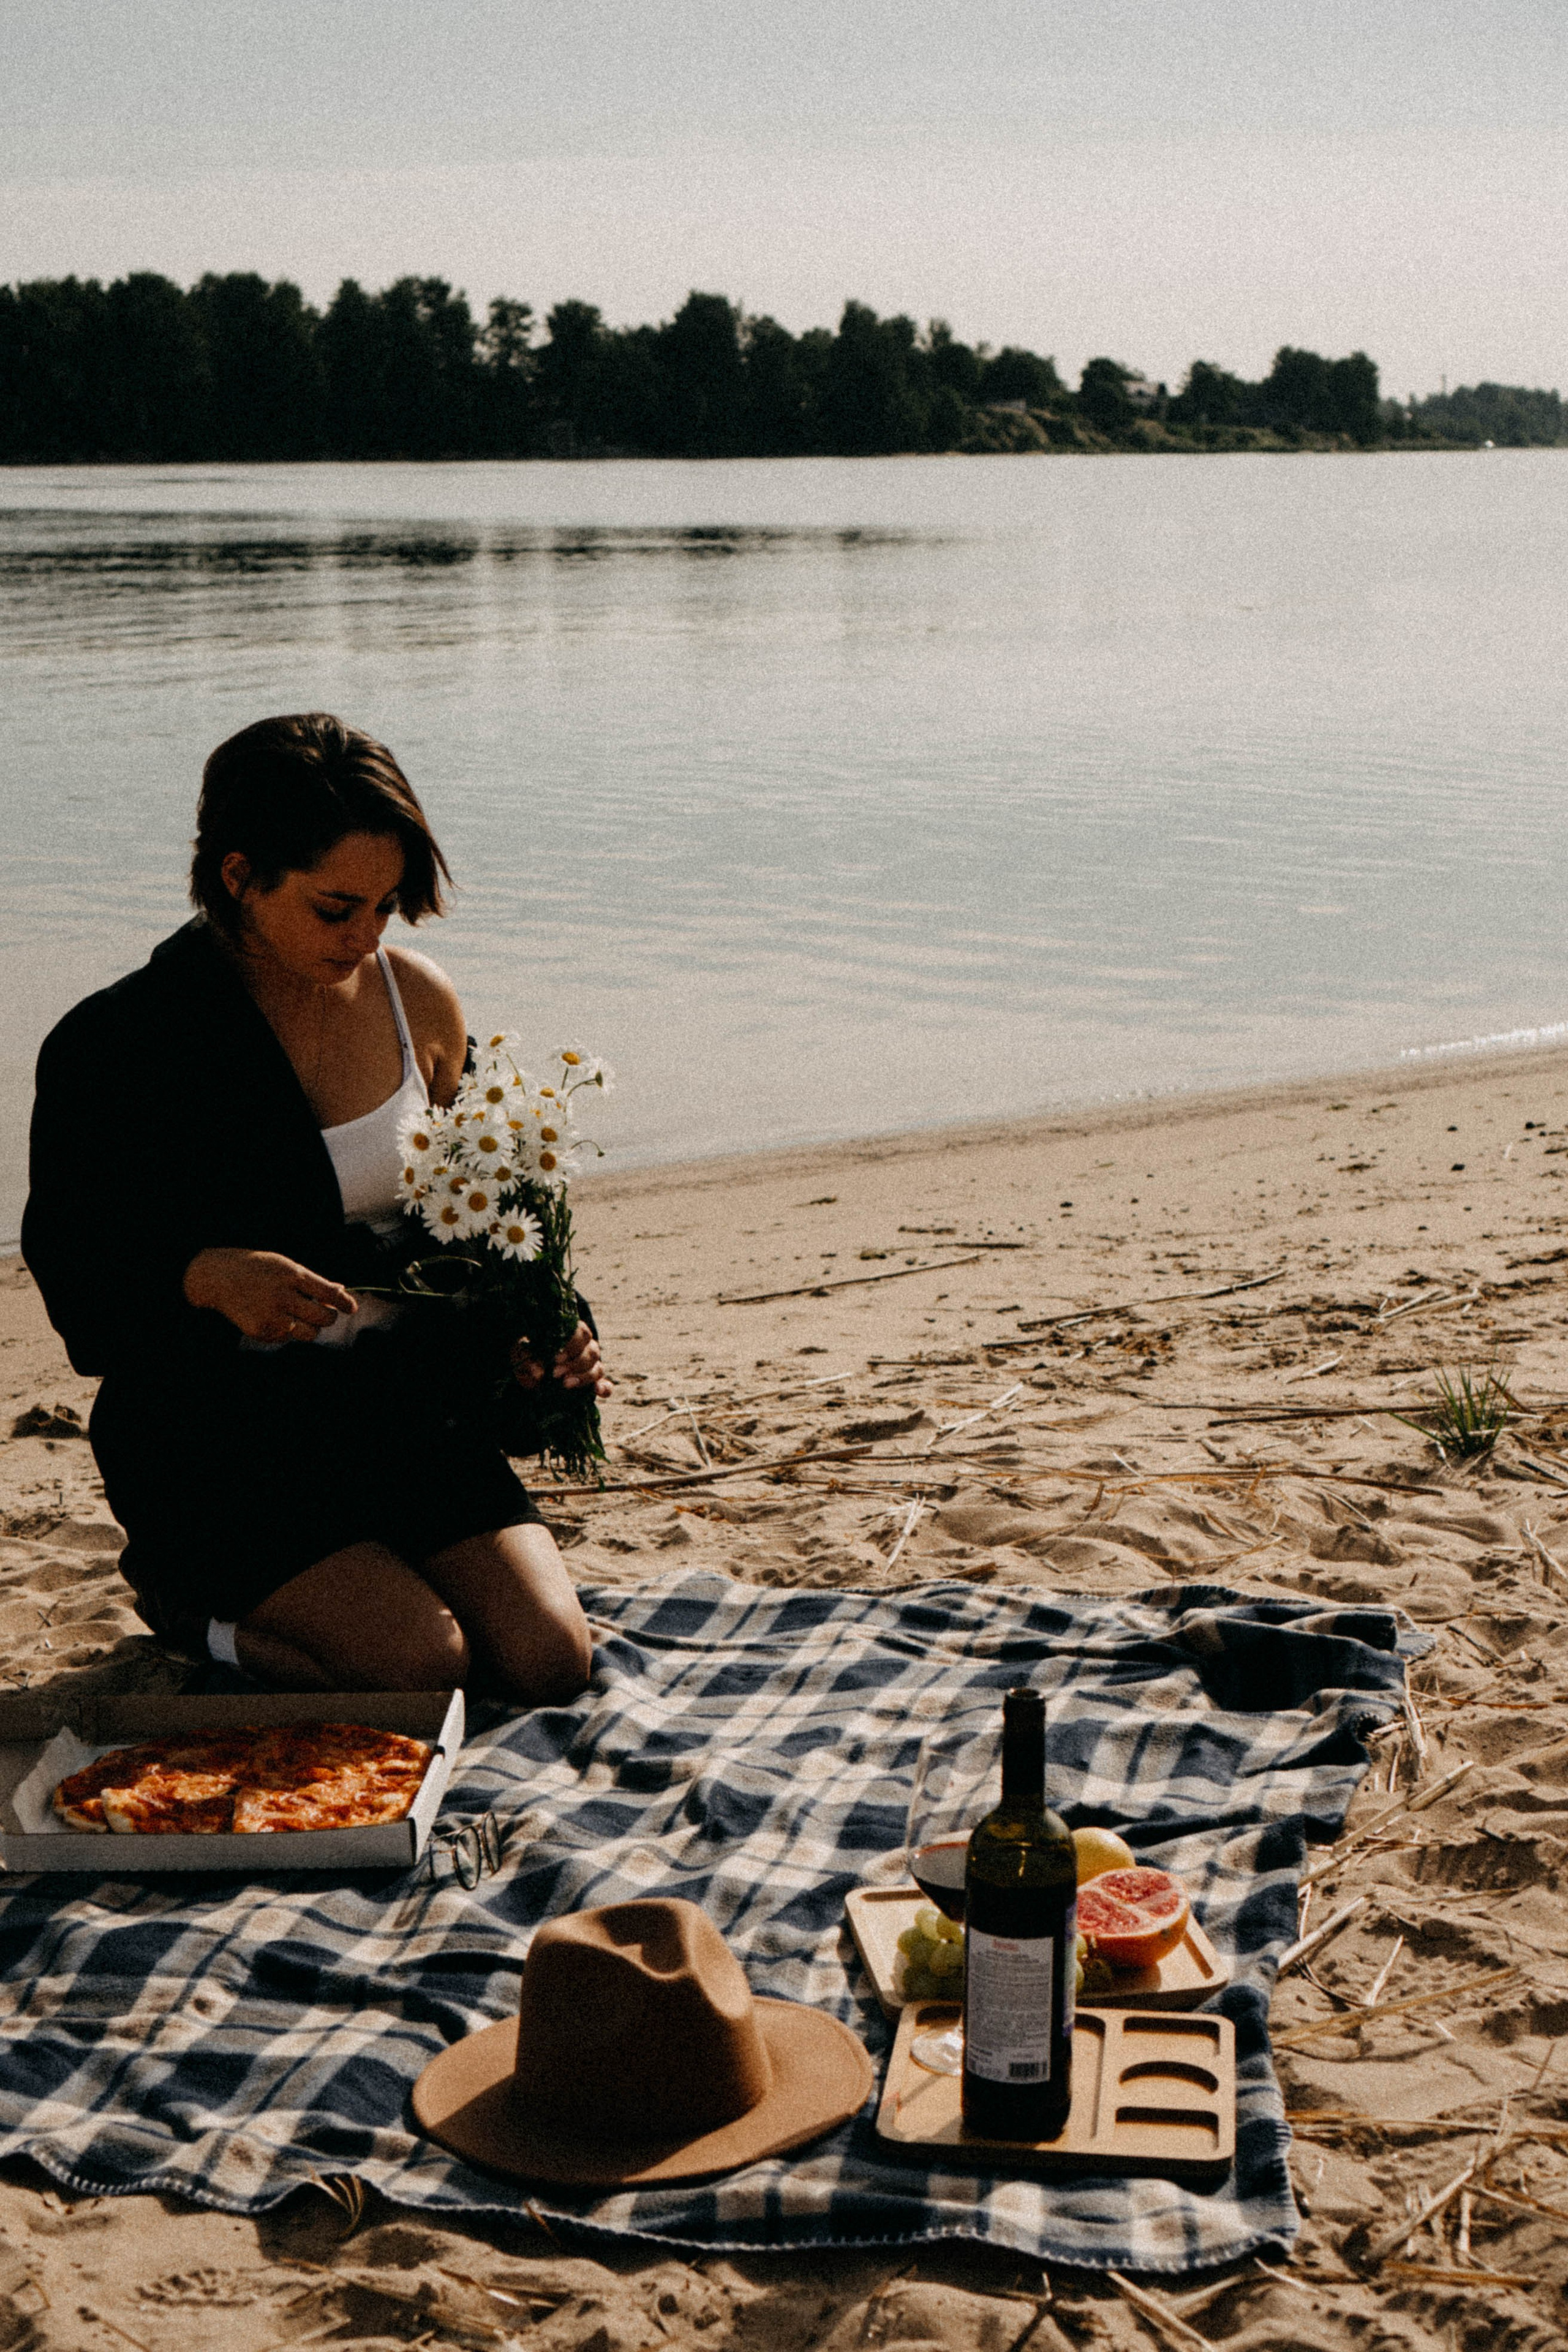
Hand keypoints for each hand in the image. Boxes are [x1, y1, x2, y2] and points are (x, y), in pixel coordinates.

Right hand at [183, 1248, 357, 1343]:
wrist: (220, 1277)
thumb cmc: (259, 1269)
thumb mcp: (286, 1266)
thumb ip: (313, 1281)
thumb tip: (341, 1292)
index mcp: (292, 1275)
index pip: (328, 1293)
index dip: (344, 1303)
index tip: (351, 1308)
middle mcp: (282, 1296)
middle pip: (323, 1318)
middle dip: (328, 1317)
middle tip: (324, 1312)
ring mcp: (271, 1315)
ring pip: (309, 1333)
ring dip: (310, 1327)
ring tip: (299, 1315)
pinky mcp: (260, 1331)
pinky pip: (287, 1338)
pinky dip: (287, 1330)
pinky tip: (274, 1316)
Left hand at [511, 1319, 611, 1399]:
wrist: (528, 1370)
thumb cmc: (526, 1356)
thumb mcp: (521, 1356)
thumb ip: (527, 1361)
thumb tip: (538, 1373)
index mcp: (570, 1332)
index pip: (582, 1333)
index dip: (573, 1345)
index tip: (556, 1357)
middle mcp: (584, 1347)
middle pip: (592, 1352)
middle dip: (576, 1364)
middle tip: (556, 1373)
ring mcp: (589, 1365)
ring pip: (598, 1367)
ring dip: (584, 1377)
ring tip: (566, 1384)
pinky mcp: (591, 1383)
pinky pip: (605, 1385)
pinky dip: (604, 1388)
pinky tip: (597, 1391)